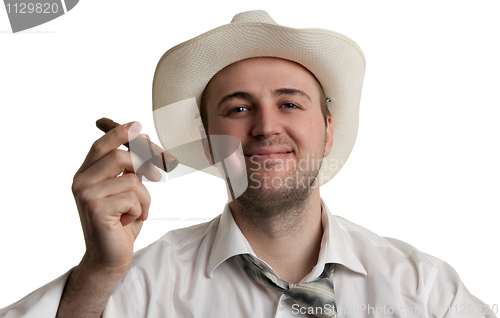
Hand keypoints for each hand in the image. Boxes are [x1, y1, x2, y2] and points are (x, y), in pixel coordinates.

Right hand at [71, 121, 160, 272]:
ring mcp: (86, 194)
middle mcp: (81, 181)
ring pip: (131, 179)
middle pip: (120, 156)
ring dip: (144, 197)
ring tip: (138, 211)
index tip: (139, 126)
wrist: (110, 257)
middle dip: (146, 163)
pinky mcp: (95, 208)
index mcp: (86, 174)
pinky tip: (130, 221)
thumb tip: (143, 137)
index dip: (120, 133)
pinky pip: (132, 197)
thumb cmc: (120, 223)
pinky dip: (140, 210)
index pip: (102, 145)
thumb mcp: (128, 190)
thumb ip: (131, 166)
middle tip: (159, 176)